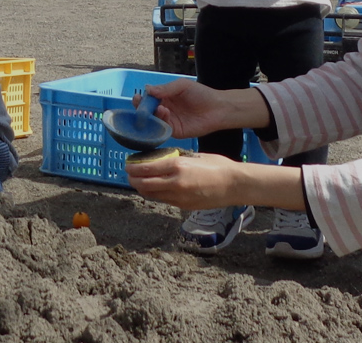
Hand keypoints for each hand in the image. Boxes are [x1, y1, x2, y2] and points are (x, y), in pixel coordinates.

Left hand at [126, 151, 245, 210]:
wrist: (234, 185)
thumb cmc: (218, 166)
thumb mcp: (195, 156)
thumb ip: (177, 158)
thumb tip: (161, 159)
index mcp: (177, 167)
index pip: (146, 169)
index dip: (133, 168)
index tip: (127, 165)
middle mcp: (175, 184)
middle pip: (143, 185)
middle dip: (133, 180)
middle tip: (130, 174)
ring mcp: (179, 197)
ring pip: (151, 195)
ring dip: (142, 188)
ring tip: (140, 181)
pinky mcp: (183, 206)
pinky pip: (164, 200)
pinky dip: (156, 193)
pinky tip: (157, 187)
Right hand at [140, 78, 245, 140]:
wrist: (217, 108)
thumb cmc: (201, 94)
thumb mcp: (182, 86)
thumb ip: (165, 88)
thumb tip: (147, 89)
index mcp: (164, 98)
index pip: (148, 99)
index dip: (141, 99)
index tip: (138, 97)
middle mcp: (164, 110)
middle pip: (147, 112)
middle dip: (142, 109)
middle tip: (140, 106)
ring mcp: (168, 122)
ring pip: (153, 121)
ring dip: (152, 115)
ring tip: (160, 108)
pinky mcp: (174, 132)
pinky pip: (162, 130)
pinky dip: (160, 123)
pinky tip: (165, 114)